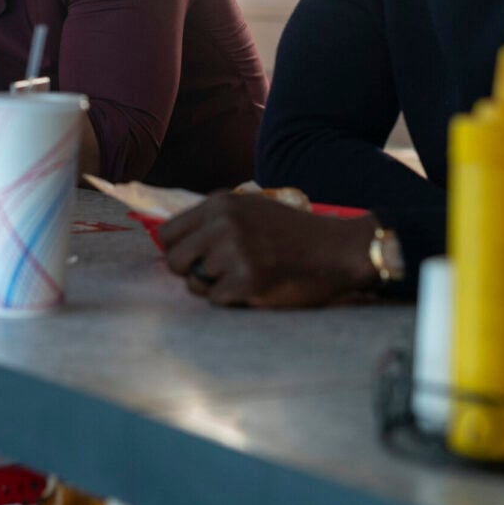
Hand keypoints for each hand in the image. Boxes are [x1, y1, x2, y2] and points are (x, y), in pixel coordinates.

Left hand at [158, 192, 379, 307]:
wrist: (337, 249)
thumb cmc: (291, 233)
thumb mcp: (249, 209)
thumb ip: (211, 221)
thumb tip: (169, 246)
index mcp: (219, 203)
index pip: (167, 234)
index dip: (178, 251)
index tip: (195, 259)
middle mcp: (223, 223)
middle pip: (174, 261)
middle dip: (192, 273)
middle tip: (219, 274)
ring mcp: (235, 251)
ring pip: (195, 284)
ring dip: (216, 288)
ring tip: (245, 277)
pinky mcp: (248, 279)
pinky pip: (216, 301)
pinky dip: (233, 301)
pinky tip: (256, 288)